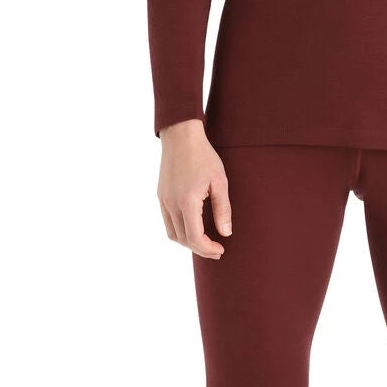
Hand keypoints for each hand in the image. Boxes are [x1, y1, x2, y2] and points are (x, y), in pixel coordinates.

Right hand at [156, 120, 231, 257]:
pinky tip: (193, 227)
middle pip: (182, 239)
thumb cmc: (204, 156)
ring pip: (172, 233)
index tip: (221, 250)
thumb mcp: (220, 182)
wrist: (181, 136)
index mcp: (187, 202)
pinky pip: (167, 222)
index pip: (195, 237)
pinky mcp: (161, 196)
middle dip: (200, 249)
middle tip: (216, 250)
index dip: (208, 249)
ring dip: (188, 242)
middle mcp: (171, 204)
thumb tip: (226, 233)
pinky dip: (179, 231)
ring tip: (205, 241)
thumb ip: (223, 209)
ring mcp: (163, 200)